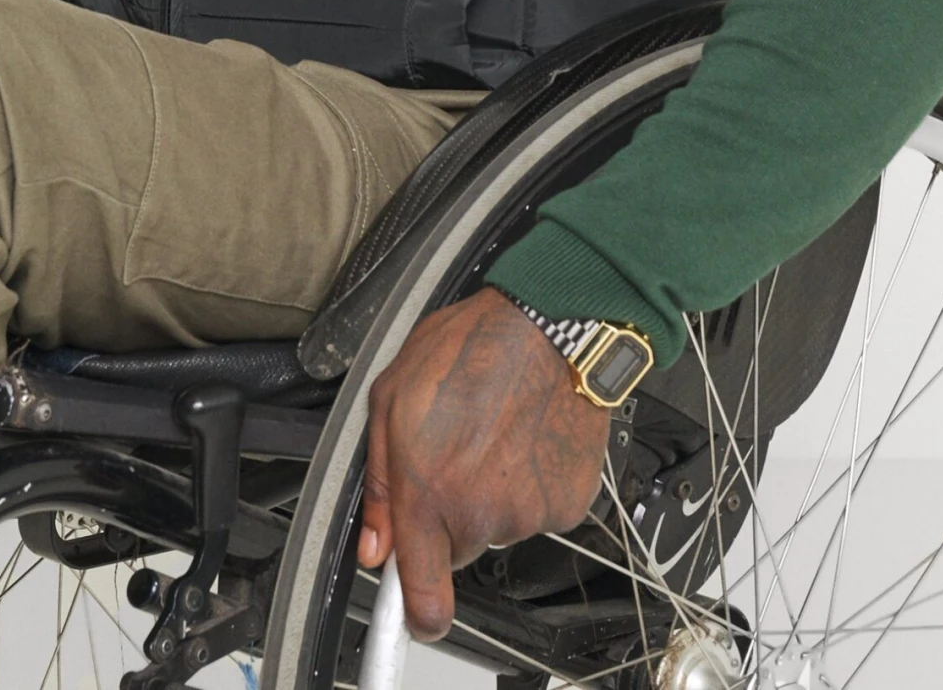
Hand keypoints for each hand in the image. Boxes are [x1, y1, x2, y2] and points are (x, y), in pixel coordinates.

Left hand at [357, 286, 609, 640]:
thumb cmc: (469, 348)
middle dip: (453, 509)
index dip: (417, 614)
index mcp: (429, 491)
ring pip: (499, 525)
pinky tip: (526, 437)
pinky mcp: (567, 504)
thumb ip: (378, 482)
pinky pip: (539, 511)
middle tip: (459, 448)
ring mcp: (528, 513)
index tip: (417, 617)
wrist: (549, 325)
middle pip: (458, 545)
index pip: (423, 595)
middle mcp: (480, 513)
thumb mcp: (391, 397)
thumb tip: (374, 544)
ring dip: (494, 491)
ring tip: (496, 429)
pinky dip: (532, 483)